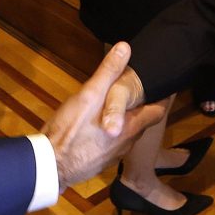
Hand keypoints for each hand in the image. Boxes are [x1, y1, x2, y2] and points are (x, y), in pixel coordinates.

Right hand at [45, 43, 164, 186]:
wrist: (50, 166)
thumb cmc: (71, 130)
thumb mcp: (89, 95)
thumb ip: (109, 72)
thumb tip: (125, 47)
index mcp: (130, 126)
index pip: (158, 111)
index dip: (162, 98)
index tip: (164, 88)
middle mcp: (127, 144)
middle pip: (141, 123)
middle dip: (141, 108)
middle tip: (135, 93)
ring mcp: (113, 156)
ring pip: (126, 135)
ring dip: (124, 122)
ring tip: (116, 108)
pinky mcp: (99, 163)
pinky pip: (111, 146)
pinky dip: (110, 135)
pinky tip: (96, 129)